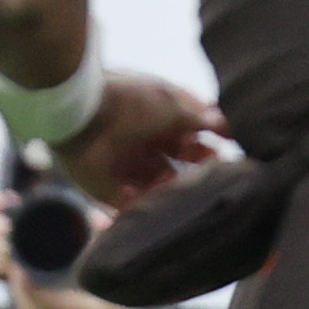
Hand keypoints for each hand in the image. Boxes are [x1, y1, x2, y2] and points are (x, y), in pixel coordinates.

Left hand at [52, 73, 223, 205]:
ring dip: (174, 187)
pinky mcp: (107, 190)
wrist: (81, 114)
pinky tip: (157, 200)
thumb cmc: (130, 102)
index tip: (228, 145)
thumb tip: (224, 124)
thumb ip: (200, 117)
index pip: (189, 130)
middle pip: (177, 158)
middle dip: (197, 164)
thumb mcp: (172, 104)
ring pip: (158, 183)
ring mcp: (124, 165)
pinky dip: (146, 205)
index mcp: (155, 114)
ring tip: (183, 185)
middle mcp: (141, 140)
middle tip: (214, 169)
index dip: (207, 139)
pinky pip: (132, 206)